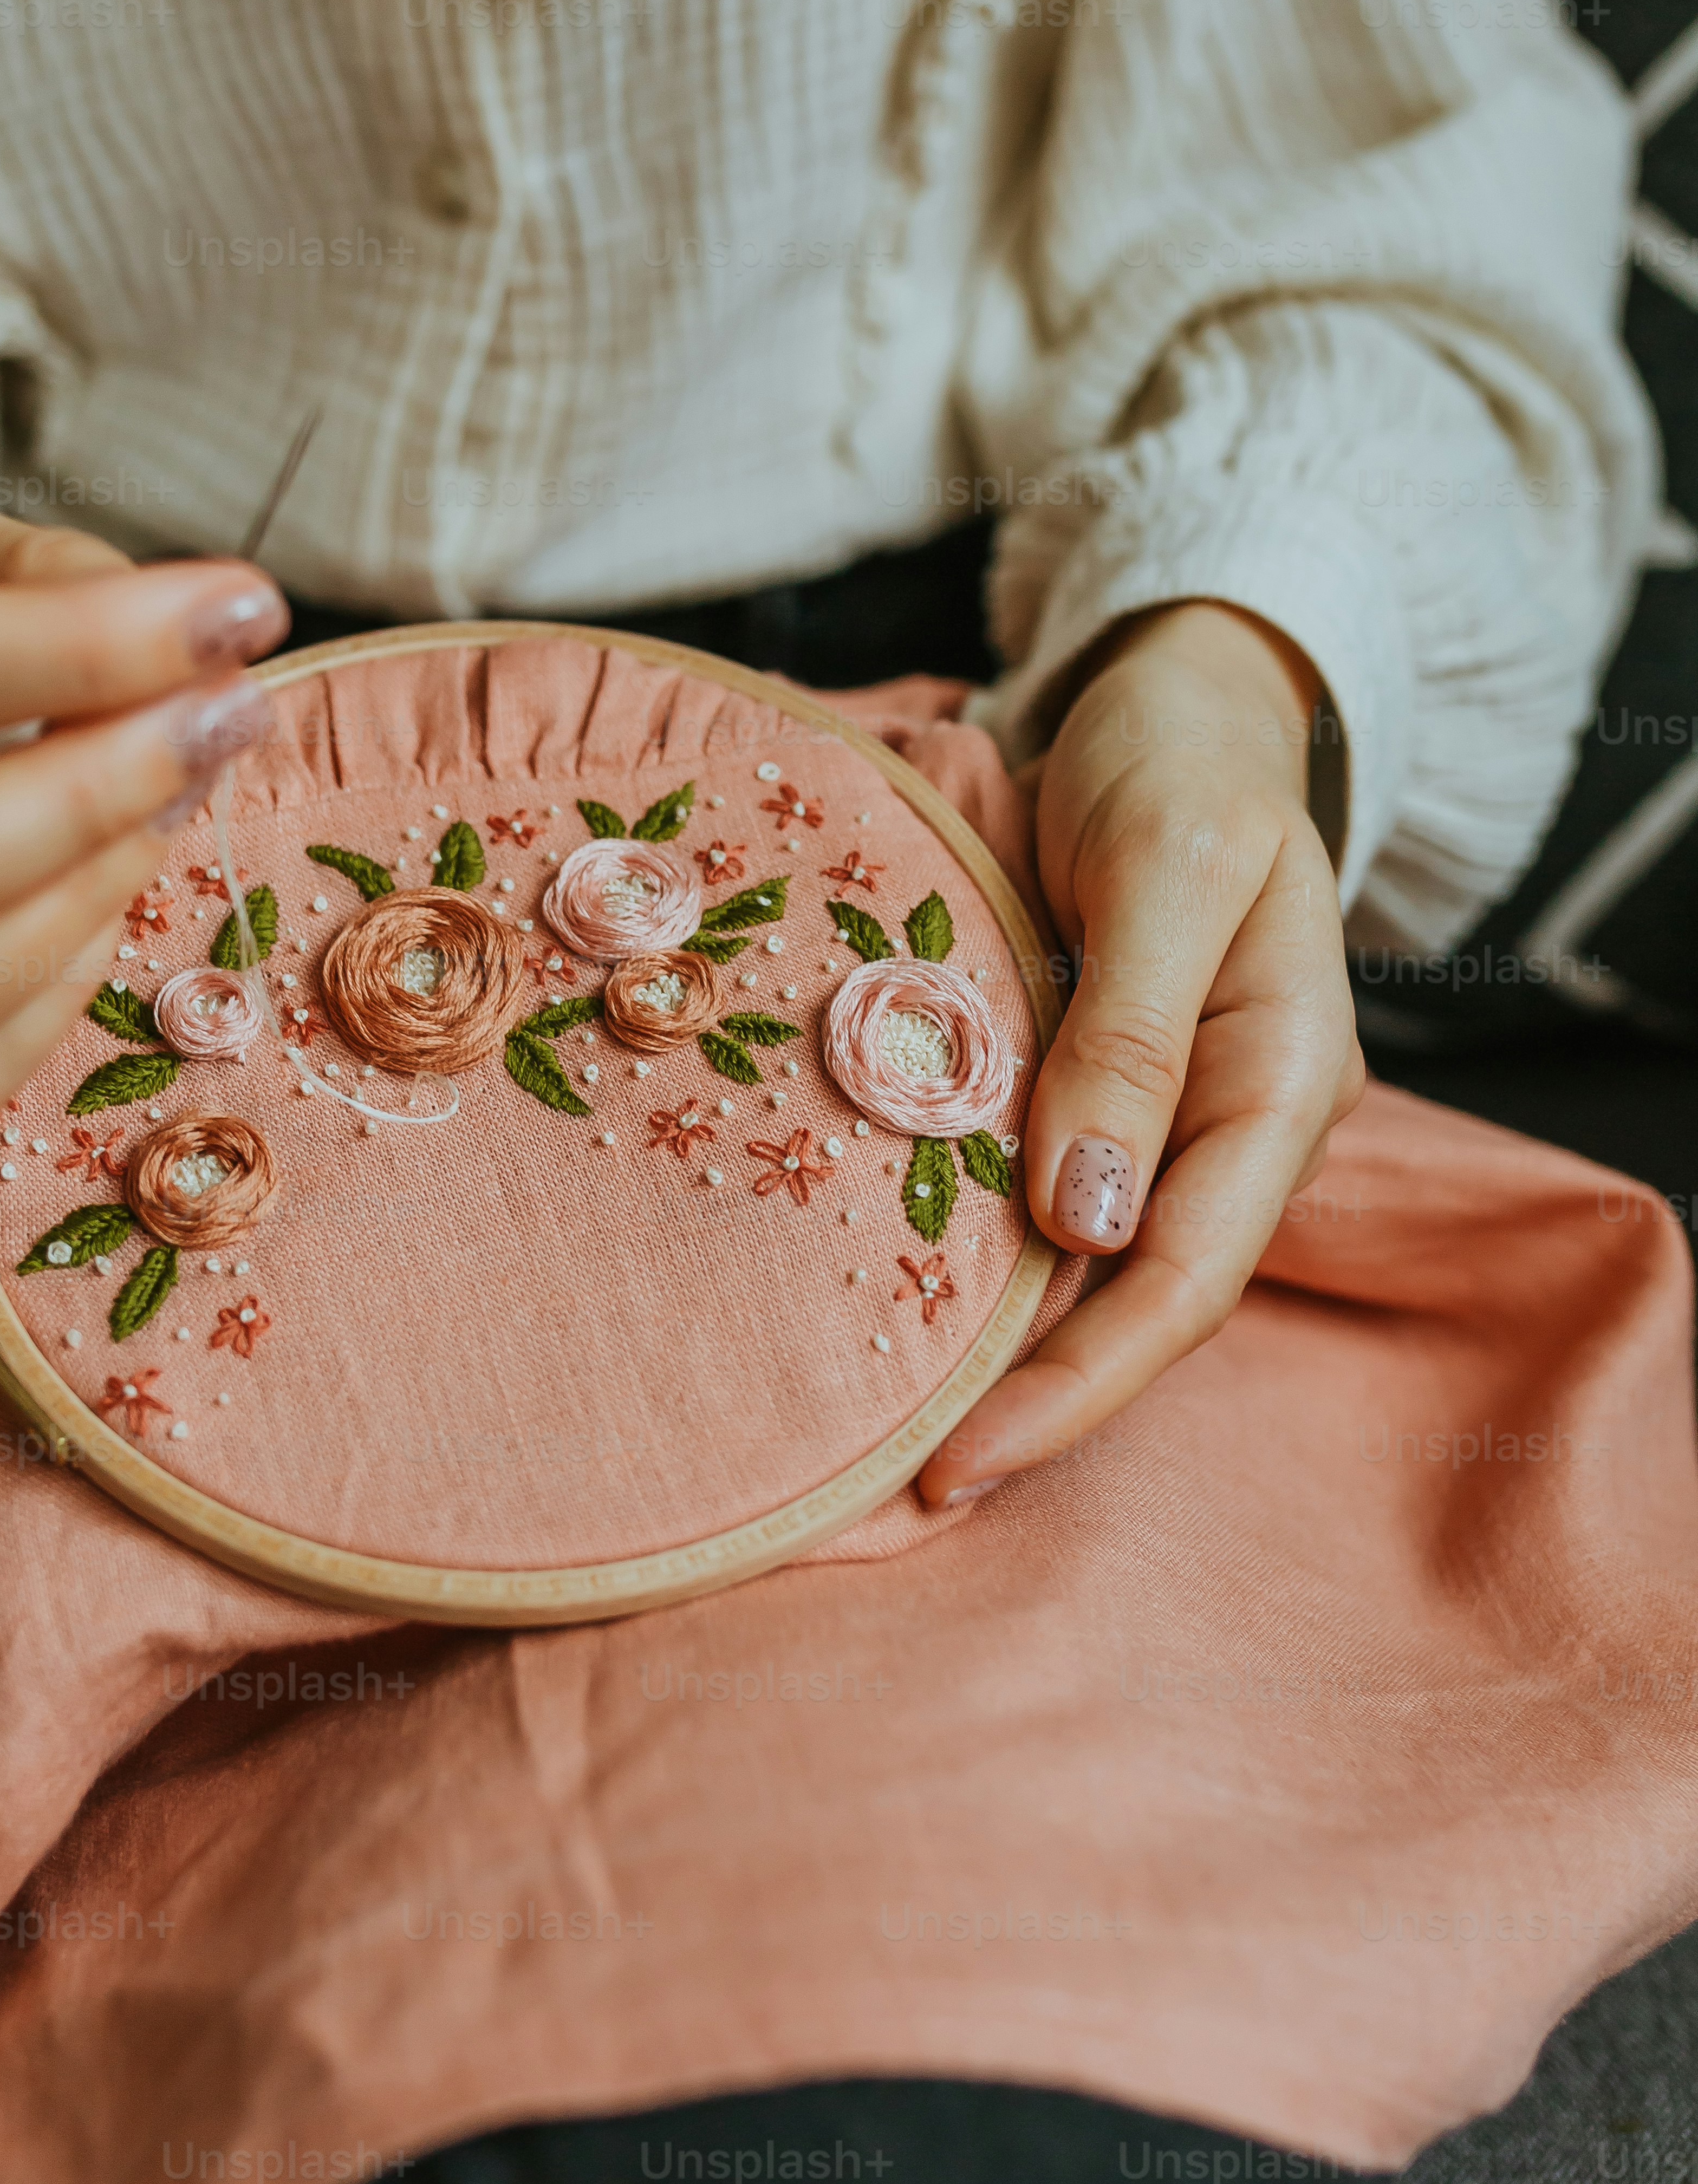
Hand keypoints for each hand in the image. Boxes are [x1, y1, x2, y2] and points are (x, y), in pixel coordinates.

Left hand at [918, 600, 1362, 1505]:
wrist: (1179, 694)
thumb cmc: (1180, 757)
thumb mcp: (1164, 867)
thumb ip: (1129, 1034)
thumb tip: (1087, 1216)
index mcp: (1282, 1079)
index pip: (1185, 1276)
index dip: (1080, 1382)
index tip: (963, 1463)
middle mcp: (1239, 1120)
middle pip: (1145, 1300)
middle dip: (1040, 1402)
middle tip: (911, 1489)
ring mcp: (1179, 1111)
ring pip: (1101, 1269)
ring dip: (1013, 1354)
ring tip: (901, 1441)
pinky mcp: (1113, 1088)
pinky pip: (1061, 1204)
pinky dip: (994, 1266)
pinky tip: (917, 1313)